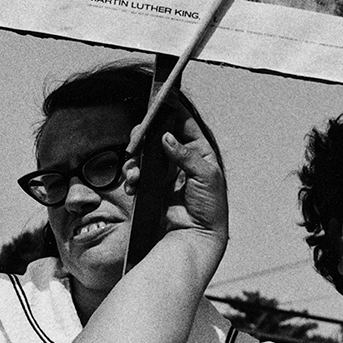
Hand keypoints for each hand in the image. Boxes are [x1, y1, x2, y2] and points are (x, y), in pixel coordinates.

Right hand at [123, 118, 227, 241]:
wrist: (197, 237)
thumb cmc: (210, 208)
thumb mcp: (206, 176)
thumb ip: (185, 155)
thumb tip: (166, 138)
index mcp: (199, 152)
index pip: (184, 124)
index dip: (172, 112)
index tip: (159, 104)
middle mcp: (181, 159)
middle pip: (160, 136)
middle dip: (146, 135)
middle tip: (137, 138)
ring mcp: (166, 173)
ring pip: (145, 154)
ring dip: (136, 159)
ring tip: (134, 172)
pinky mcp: (153, 187)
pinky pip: (138, 174)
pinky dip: (132, 177)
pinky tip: (133, 185)